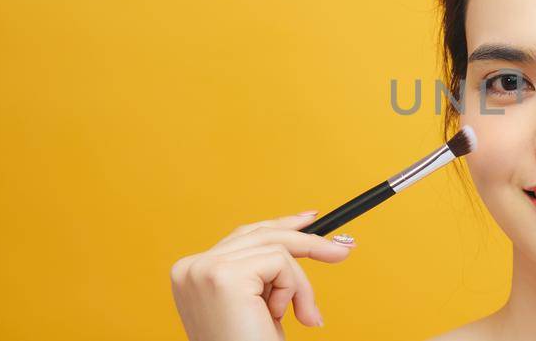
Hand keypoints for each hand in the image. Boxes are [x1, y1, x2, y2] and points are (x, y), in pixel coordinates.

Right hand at [170, 211, 356, 340]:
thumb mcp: (259, 303)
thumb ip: (267, 272)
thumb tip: (308, 235)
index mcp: (192, 274)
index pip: (242, 235)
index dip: (281, 225)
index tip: (313, 219)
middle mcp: (190, 268)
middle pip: (260, 234)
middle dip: (308, 241)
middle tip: (345, 251)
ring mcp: (204, 269)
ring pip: (276, 248)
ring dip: (299, 286)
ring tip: (300, 316)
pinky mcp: (225, 276)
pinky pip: (280, 261)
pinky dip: (293, 289)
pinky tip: (279, 316)